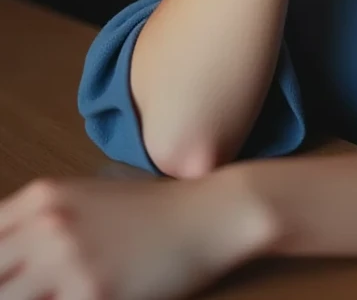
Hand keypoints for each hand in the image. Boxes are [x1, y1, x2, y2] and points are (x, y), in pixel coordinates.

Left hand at [0, 170, 273, 299]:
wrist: (205, 215)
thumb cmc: (149, 211)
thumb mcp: (84, 200)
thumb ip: (38, 223)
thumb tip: (8, 257)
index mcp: (42, 197)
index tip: (8, 276)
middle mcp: (48, 224)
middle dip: (5, 285)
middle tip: (27, 290)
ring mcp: (68, 260)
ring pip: (11, 297)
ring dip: (25, 299)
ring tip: (52, 295)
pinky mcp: (91, 294)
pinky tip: (76, 299)